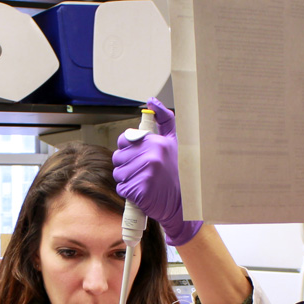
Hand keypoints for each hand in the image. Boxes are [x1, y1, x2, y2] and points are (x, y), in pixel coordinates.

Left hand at [111, 97, 202, 246]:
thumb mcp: (176, 142)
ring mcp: (145, 173)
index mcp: (156, 142)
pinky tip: (141, 192)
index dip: (127, 149)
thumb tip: (153, 101)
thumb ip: (164, 120)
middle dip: (126, 166)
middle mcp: (150, 155)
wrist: (184, 202)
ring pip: (119, 174)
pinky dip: (128, 193)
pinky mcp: (140, 190)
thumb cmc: (179, 172)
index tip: (137, 157)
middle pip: (118, 158)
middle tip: (142, 172)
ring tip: (143, 182)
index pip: (124, 140)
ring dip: (127, 180)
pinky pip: (122, 188)